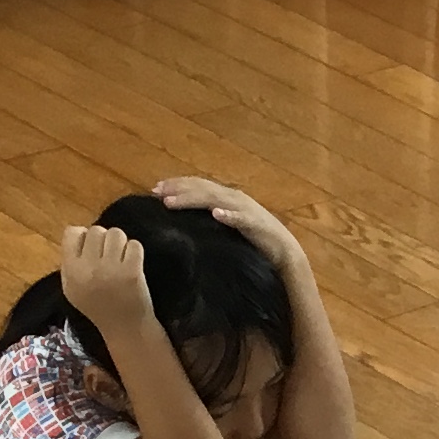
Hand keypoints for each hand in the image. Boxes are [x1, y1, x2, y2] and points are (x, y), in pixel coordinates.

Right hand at [58, 223, 154, 335]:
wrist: (125, 329)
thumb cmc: (97, 307)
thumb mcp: (72, 288)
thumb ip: (70, 260)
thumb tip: (79, 231)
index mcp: (71, 271)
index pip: (72, 232)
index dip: (83, 237)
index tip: (91, 250)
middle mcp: (88, 268)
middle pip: (96, 230)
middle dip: (104, 240)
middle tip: (109, 257)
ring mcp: (111, 270)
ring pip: (116, 234)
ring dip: (120, 244)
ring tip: (120, 260)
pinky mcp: (132, 272)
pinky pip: (134, 245)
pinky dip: (135, 253)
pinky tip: (132, 265)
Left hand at [152, 175, 299, 272]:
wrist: (284, 253)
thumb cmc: (254, 242)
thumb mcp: (226, 228)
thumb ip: (209, 220)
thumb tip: (184, 222)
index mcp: (226, 197)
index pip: (197, 186)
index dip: (176, 185)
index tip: (154, 190)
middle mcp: (233, 198)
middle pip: (201, 188)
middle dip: (177, 188)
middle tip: (156, 192)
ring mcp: (244, 210)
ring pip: (214, 199)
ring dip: (192, 199)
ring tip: (172, 202)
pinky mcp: (255, 224)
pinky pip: (240, 218)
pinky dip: (228, 215)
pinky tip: (215, 214)